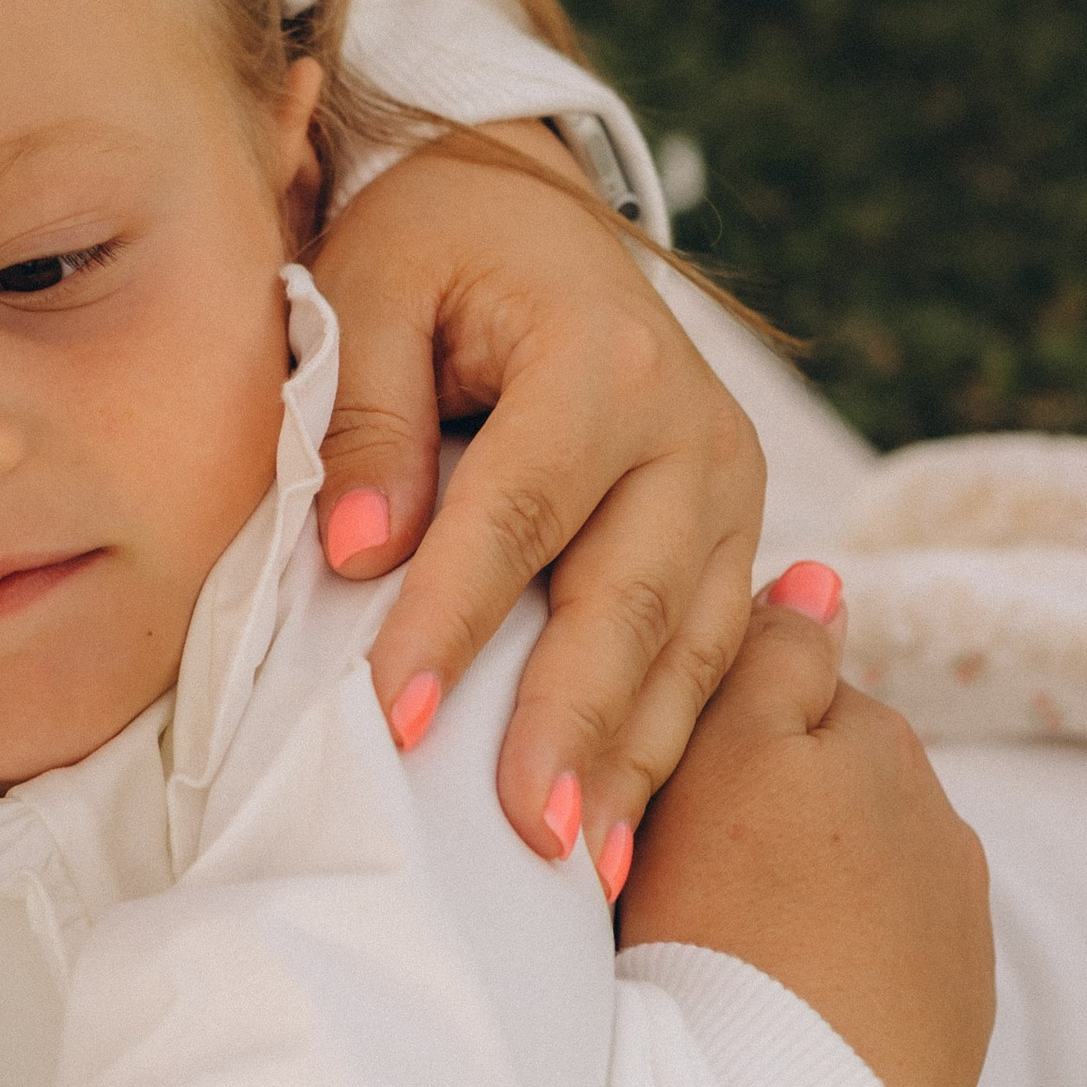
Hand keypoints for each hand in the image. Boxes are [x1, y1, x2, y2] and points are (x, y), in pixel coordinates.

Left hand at [312, 120, 763, 869]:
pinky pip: (706, 658)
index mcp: (603, 357)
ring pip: (687, 646)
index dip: (458, 618)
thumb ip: (360, 411)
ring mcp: (729, 492)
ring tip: (577, 867)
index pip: (519, 510)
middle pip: (630, 598)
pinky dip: (662, 749)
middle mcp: (692, 432)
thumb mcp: (372, 284)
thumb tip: (355, 550)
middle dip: (575, 724)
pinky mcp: (731, 541)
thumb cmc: (437, 250)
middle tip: (525, 832)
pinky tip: (621, 837)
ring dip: (631, 763)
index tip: (398, 718)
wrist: (537, 219)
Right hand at [616, 570, 994, 1086]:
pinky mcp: (957, 1005)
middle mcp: (930, 811)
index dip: (712, 730)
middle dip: (772, 804)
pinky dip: (845, 960)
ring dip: (809, 884)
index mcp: (865, 739)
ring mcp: (953, 913)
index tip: (659, 787)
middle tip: (678, 871)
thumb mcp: (716, 765)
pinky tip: (786, 997)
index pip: (786, 684)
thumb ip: (767, 662)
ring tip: (731, 946)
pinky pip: (889, 952)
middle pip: (832, 776)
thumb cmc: (716, 936)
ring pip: (862, 864)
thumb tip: (824, 573)